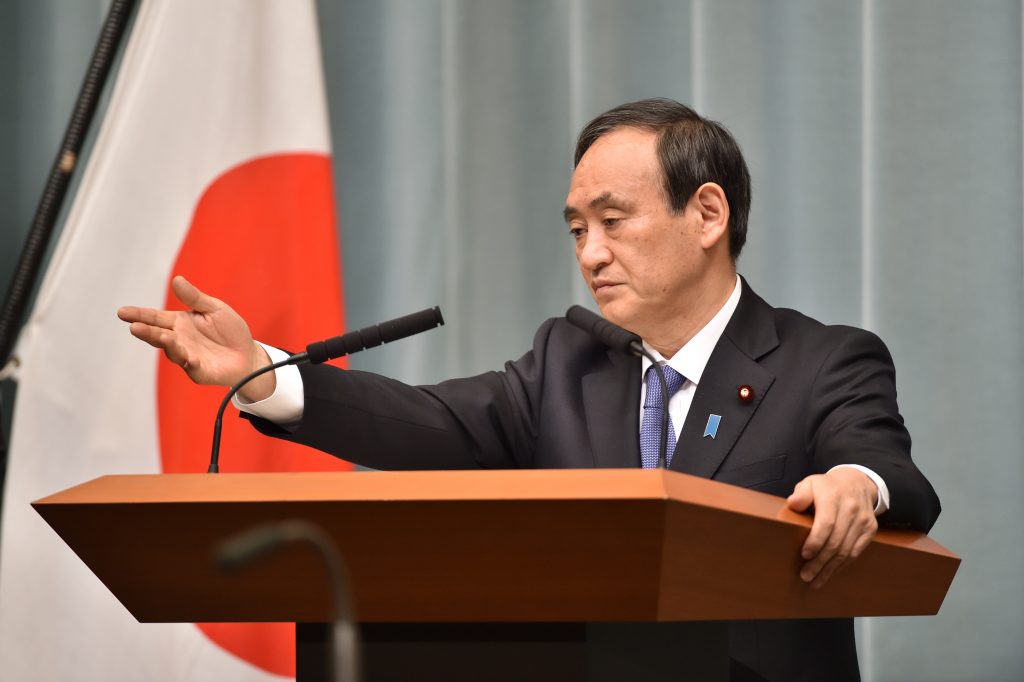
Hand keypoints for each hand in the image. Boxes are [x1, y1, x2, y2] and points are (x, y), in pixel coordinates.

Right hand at [117, 276, 275, 400]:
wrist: (248, 354)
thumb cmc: (230, 330)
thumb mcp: (214, 309)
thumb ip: (195, 298)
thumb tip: (177, 279)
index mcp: (179, 322)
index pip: (155, 318)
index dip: (139, 315)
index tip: (122, 312)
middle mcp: (179, 340)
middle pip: (158, 335)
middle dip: (146, 332)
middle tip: (135, 327)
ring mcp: (186, 356)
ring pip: (172, 351)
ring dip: (167, 344)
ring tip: (164, 337)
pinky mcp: (198, 371)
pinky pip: (191, 367)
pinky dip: (189, 362)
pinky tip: (189, 357)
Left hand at [786, 467, 878, 588]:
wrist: (856, 482)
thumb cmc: (826, 487)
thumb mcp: (811, 483)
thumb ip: (801, 493)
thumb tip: (793, 503)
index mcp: (833, 496)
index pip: (826, 523)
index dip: (816, 541)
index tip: (804, 555)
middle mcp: (851, 509)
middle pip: (836, 541)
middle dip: (820, 562)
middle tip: (806, 576)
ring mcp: (863, 520)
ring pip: (846, 550)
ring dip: (830, 569)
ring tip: (815, 581)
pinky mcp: (870, 529)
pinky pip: (856, 552)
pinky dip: (842, 565)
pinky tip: (831, 573)